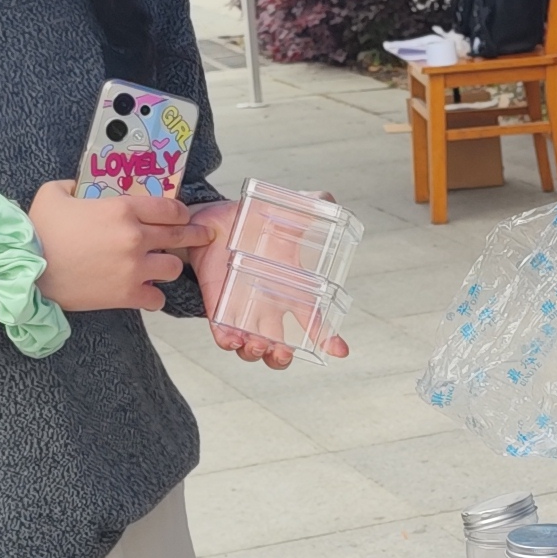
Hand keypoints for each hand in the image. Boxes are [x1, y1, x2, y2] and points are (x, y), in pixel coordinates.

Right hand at [25, 181, 195, 314]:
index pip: (170, 208)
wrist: (27, 272)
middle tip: (203, 237)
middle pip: (179, 235)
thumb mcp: (54, 193)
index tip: (183, 216)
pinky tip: (145, 292)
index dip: (180, 212)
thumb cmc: (39, 231)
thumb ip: (75, 184)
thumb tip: (83, 185)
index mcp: (122, 209)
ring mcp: (134, 268)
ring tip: (159, 266)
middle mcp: (135, 237)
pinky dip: (153, 296)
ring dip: (168, 265)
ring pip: (173, 267)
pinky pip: (157, 298)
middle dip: (194, 235)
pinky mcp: (127, 295)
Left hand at [187, 205, 344, 370]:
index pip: (314, 321)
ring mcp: (243, 310)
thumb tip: (330, 200)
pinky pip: (224, 334)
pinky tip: (232, 340)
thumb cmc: (256, 221)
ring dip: (257, 353)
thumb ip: (313, 204)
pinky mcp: (218, 308)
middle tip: (282, 351)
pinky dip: (228, 342)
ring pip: (254, 348)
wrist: (216, 222)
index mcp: (292, 289)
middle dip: (282, 357)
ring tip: (256, 344)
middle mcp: (269, 306)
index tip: (340, 350)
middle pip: (280, 347)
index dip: (329, 338)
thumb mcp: (288, 211)